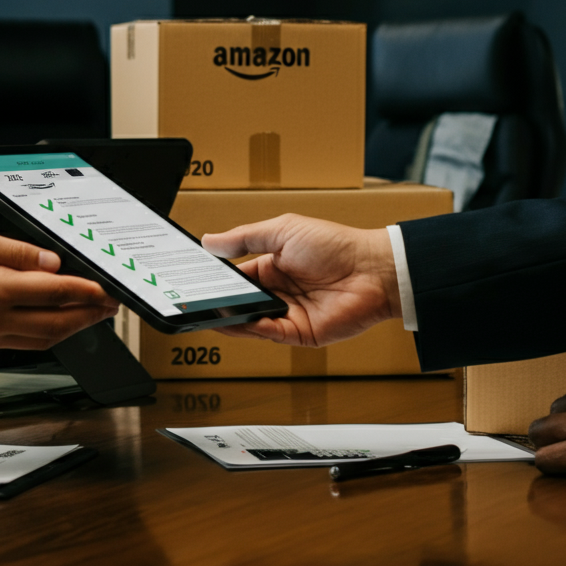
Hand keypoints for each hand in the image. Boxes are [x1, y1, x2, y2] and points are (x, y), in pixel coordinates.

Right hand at [0, 223, 118, 351]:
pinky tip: (51, 325)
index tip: (107, 290)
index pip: (56, 293)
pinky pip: (22, 344)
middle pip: (57, 324)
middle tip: (110, 308)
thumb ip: (15, 253)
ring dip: (70, 330)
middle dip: (89, 316)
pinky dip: (45, 336)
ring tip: (89, 317)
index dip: (88, 292)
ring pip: (42, 340)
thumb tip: (50, 262)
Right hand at [201, 215, 400, 345]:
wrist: (372, 270)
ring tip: (206, 313)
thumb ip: (244, 238)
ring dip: (230, 317)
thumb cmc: (335, 245)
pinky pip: (269, 333)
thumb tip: (209, 240)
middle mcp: (280, 292)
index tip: (193, 280)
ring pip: (251, 321)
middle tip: (192, 299)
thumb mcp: (282, 231)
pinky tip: (235, 322)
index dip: (216, 280)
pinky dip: (251, 329)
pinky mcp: (301, 333)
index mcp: (273, 266)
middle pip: (241, 301)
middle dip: (219, 301)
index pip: (237, 277)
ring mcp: (289, 314)